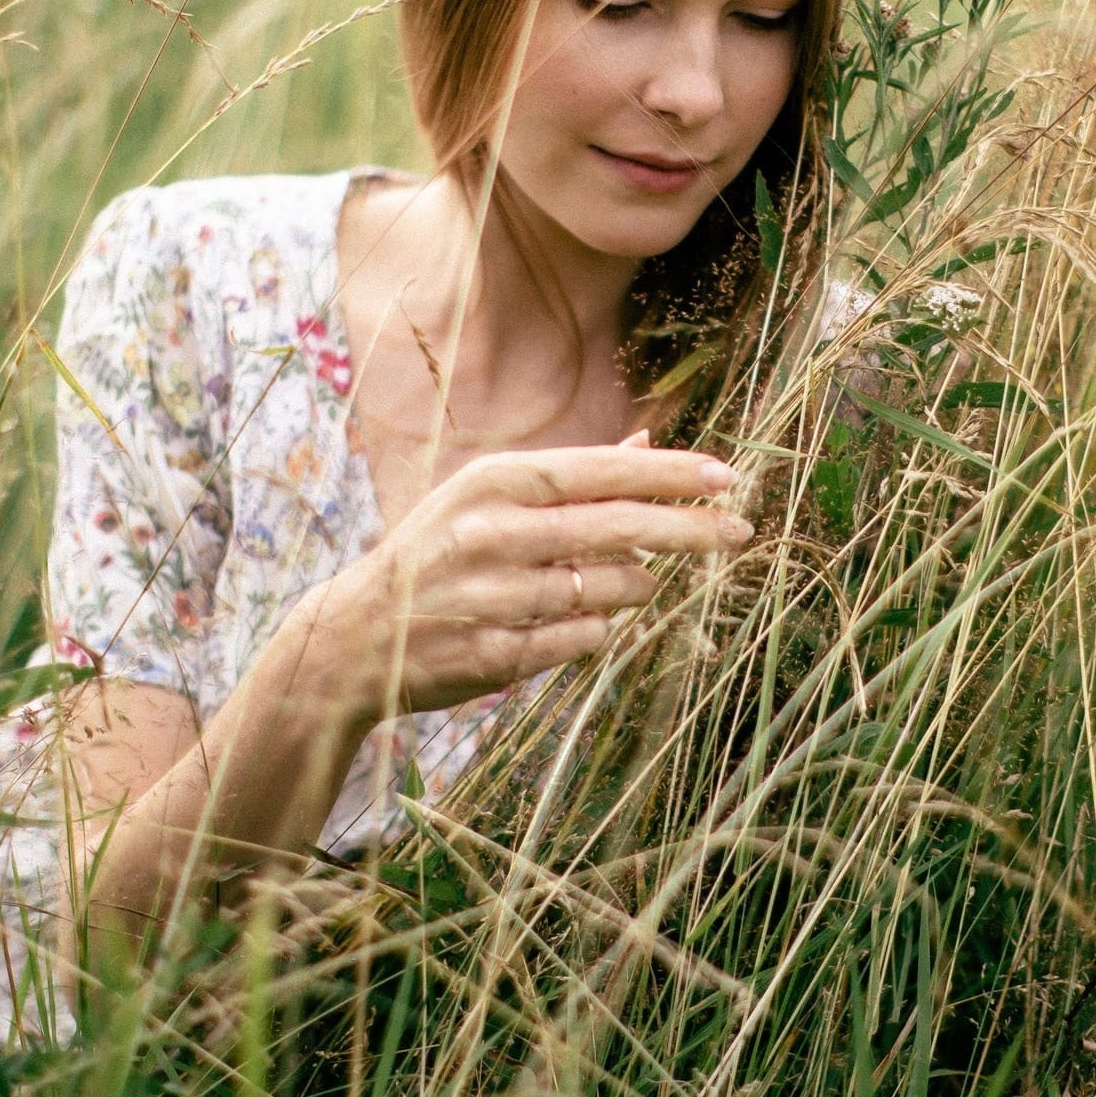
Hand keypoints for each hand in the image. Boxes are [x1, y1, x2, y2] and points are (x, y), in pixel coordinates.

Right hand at [279, 439, 748, 722]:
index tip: (728, 478)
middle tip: (740, 531)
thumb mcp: (489, 496)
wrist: (355, 636)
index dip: (671, 475)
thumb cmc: (438, 553)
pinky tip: (580, 619)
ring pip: (610, 589)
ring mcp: (495, 596)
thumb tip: (648, 441)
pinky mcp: (498, 654)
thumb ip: (570, 474)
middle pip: (620, 528)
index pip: (603, 471)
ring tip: (634, 581)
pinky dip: (597, 628)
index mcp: (494, 483)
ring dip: (637, 586)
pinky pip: (585, 639)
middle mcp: (494, 533)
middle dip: (691, 529)